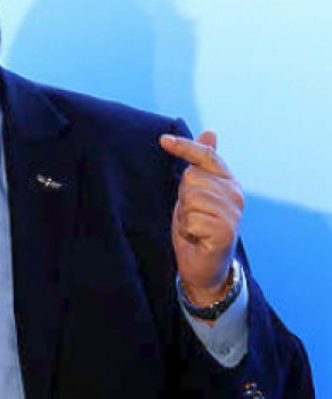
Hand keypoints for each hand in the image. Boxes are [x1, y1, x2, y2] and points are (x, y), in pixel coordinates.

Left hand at [159, 131, 243, 304]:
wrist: (204, 266)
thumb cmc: (197, 228)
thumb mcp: (195, 193)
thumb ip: (201, 165)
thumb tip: (210, 132)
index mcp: (228, 182)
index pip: (207, 156)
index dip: (185, 147)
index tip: (163, 140)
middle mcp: (235, 195)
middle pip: (192, 178)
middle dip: (183, 199)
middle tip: (191, 216)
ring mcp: (233, 213)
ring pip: (190, 199)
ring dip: (184, 216)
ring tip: (194, 227)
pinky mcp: (226, 232)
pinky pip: (191, 219)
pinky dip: (186, 231)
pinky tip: (197, 238)